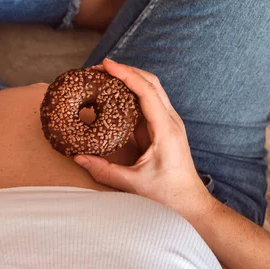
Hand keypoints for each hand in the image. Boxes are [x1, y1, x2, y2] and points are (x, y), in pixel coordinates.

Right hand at [75, 59, 215, 220]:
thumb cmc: (168, 194)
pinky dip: (132, 92)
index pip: (146, 91)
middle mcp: (170, 121)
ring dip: (130, 79)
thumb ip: (104, 170)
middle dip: (126, 71)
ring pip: (151, 89)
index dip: (126, 74)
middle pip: (150, 82)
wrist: (190, 203)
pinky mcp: (164, 128)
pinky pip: (148, 102)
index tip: (106, 65)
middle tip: (100, 68)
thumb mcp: (133, 184)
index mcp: (165, 130)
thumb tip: (78, 157)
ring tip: (105, 76)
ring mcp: (169, 123)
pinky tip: (115, 95)